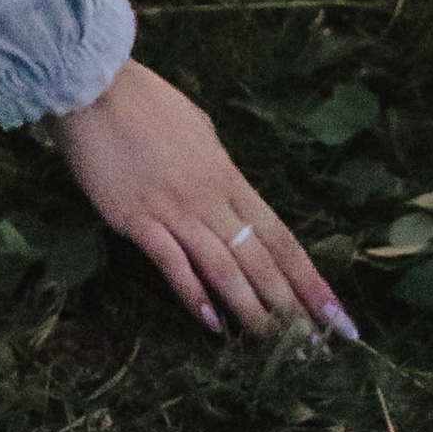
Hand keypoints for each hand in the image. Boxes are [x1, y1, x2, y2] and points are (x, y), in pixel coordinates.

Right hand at [54, 58, 356, 341]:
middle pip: (258, 258)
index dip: (309, 278)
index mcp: (228, 175)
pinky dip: (193, 293)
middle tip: (312, 345)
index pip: (279, 236)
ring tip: (270, 343)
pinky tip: (211, 322)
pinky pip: (171, 262)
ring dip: (248, 308)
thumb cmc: (147, 101)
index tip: (337, 313)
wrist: (95, 86)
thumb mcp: (198, 129)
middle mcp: (209, 198)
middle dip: (290, 304)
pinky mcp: (136, 219)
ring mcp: (173, 210)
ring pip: (222, 267)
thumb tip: (231, 196)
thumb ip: (217, 169)